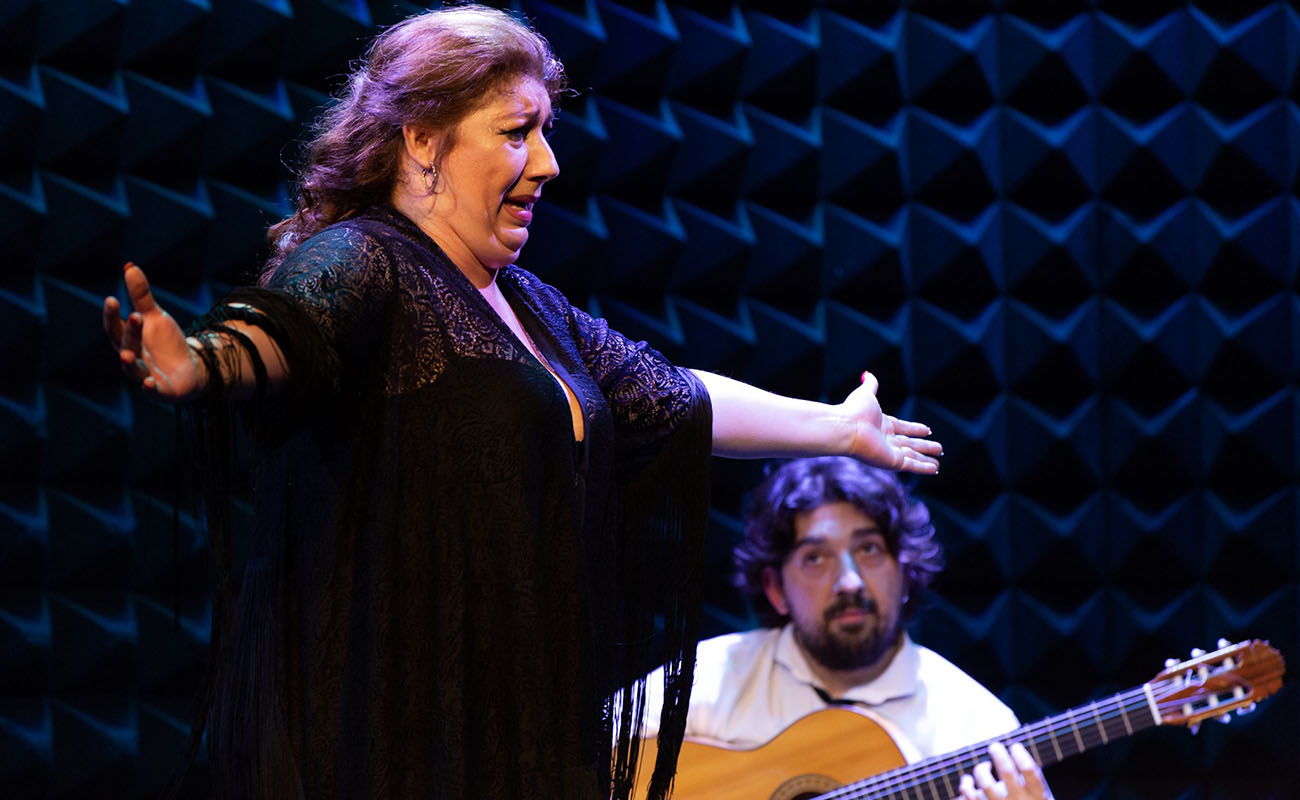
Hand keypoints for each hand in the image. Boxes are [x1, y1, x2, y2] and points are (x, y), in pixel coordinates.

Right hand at [102, 262, 205, 401]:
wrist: (189, 370)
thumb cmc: (165, 343)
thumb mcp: (155, 317)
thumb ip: (141, 296)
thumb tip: (129, 266)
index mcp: (128, 340)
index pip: (114, 327)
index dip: (111, 315)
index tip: (112, 298)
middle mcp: (132, 358)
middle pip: (124, 345)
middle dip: (128, 332)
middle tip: (135, 316)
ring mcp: (145, 375)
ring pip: (132, 370)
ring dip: (128, 362)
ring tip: (125, 355)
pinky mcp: (161, 391)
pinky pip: (152, 392)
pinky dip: (149, 389)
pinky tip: (149, 383)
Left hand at [840, 371, 940, 474]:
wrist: (846, 427)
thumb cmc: (854, 411)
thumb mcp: (866, 393)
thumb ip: (871, 384)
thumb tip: (867, 374)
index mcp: (882, 424)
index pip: (903, 427)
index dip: (915, 429)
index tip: (928, 430)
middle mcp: (886, 440)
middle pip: (910, 444)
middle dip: (924, 446)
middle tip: (939, 448)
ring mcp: (889, 452)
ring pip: (912, 456)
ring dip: (926, 459)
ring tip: (938, 463)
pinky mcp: (891, 461)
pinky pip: (911, 465)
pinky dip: (923, 468)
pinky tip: (934, 469)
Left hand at [957, 742, 1053, 799]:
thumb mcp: (1036, 799)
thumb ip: (1028, 784)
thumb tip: (1014, 753)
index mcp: (1037, 798)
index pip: (1029, 771)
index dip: (1020, 755)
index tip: (1015, 746)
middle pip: (1007, 772)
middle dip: (999, 754)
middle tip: (995, 747)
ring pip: (986, 783)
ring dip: (981, 770)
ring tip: (984, 767)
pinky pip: (969, 795)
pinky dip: (966, 785)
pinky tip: (968, 780)